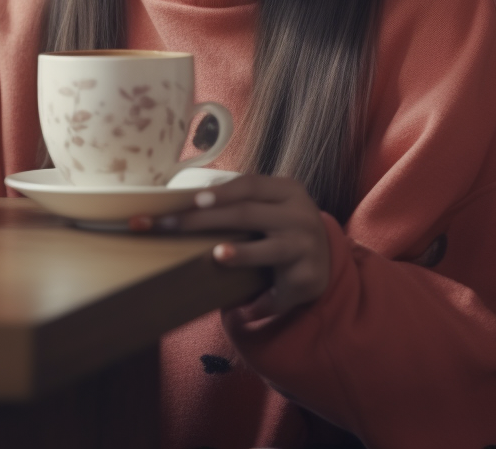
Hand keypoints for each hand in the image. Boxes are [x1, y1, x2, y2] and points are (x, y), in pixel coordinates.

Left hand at [129, 174, 330, 321]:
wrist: (326, 258)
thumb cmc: (282, 226)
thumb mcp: (270, 207)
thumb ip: (239, 203)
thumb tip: (185, 205)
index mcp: (286, 190)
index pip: (249, 185)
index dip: (220, 192)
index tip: (193, 200)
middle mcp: (299, 215)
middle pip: (247, 214)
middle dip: (203, 220)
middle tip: (169, 226)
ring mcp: (306, 246)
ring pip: (268, 250)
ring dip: (241, 254)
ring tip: (218, 256)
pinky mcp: (308, 278)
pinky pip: (278, 291)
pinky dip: (260, 302)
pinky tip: (243, 311)